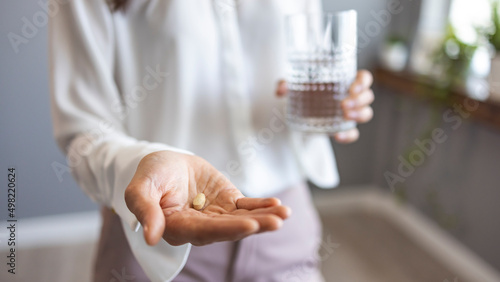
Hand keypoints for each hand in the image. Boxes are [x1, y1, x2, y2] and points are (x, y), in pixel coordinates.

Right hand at [125, 151, 289, 246]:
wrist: (165, 163)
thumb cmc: (150, 175)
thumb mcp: (139, 188)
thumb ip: (145, 210)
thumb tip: (149, 237)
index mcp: (178, 227)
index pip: (205, 231)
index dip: (227, 229)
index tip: (249, 225)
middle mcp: (200, 227)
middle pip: (229, 229)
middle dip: (254, 225)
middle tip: (276, 222)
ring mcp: (216, 216)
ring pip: (242, 219)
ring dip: (264, 218)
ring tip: (284, 214)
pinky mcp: (227, 203)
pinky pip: (246, 206)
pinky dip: (261, 206)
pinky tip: (277, 205)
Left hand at [276, 70, 374, 142]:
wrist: (302, 109)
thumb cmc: (305, 90)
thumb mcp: (295, 85)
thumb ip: (287, 84)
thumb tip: (281, 89)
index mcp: (345, 81)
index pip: (364, 78)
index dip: (363, 82)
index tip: (352, 87)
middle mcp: (351, 96)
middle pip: (368, 97)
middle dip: (360, 101)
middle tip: (343, 104)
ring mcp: (349, 113)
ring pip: (366, 113)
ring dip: (359, 114)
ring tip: (345, 115)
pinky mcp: (343, 128)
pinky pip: (353, 133)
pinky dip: (349, 136)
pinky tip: (338, 136)